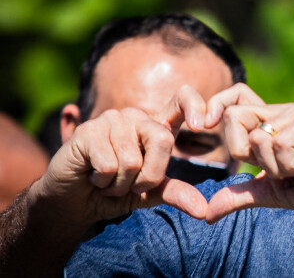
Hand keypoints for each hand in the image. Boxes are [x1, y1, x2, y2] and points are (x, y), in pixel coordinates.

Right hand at [32, 86, 211, 227]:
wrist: (75, 202)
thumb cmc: (115, 192)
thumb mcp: (150, 194)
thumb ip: (176, 194)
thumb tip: (202, 210)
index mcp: (156, 127)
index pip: (182, 100)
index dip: (195, 106)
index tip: (203, 125)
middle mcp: (137, 117)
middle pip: (163, 140)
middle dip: (149, 176)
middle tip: (130, 185)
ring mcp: (112, 120)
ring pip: (132, 160)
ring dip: (120, 184)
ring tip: (107, 179)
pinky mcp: (89, 130)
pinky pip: (109, 165)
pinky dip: (103, 181)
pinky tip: (92, 175)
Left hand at [205, 100, 293, 239]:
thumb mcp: (272, 193)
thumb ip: (241, 194)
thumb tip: (207, 212)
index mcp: (270, 124)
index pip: (234, 101)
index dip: (215, 107)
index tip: (201, 126)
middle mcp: (282, 111)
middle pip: (234, 117)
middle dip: (245, 154)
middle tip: (276, 168)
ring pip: (257, 136)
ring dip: (275, 167)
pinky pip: (279, 141)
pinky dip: (289, 164)